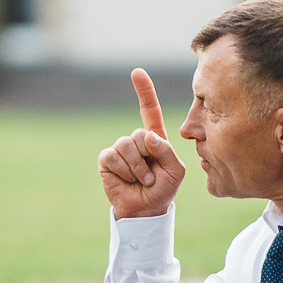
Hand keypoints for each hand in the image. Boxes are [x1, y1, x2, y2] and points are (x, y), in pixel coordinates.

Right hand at [97, 69, 186, 219]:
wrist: (145, 210)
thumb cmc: (163, 189)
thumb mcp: (175, 171)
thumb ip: (167, 151)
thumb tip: (147, 137)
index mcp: (154, 139)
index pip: (149, 110)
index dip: (144, 91)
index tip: (136, 72)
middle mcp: (136, 141)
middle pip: (139, 134)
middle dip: (147, 158)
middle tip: (151, 176)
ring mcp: (120, 149)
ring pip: (126, 146)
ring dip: (137, 167)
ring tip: (142, 180)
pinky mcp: (107, 160)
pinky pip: (113, 157)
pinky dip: (124, 171)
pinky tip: (127, 180)